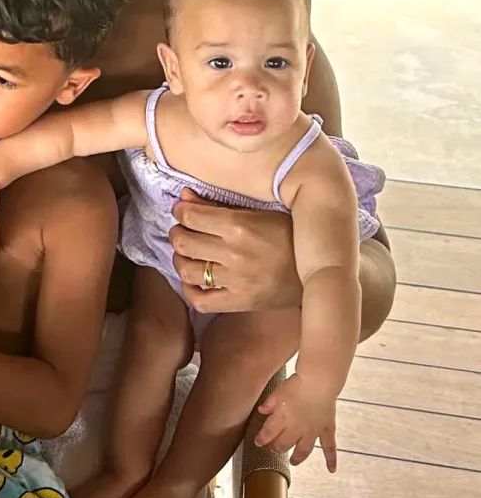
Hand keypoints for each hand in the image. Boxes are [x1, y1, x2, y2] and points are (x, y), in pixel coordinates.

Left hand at [170, 188, 302, 315]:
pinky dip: (190, 290)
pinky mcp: (241, 303)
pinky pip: (200, 300)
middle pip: (184, 242)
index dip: (180, 211)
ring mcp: (237, 281)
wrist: (320, 271)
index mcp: (240, 226)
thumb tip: (184, 195)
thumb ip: (218, 204)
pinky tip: (195, 279)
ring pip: (186, 270)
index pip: (191, 217)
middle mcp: (235, 254)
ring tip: (188, 253)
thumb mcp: (259, 212)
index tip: (183, 211)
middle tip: (183, 230)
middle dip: (177, 233)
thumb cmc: (290, 236)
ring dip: (180, 258)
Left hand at [255, 373, 337, 469]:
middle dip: (277, 447)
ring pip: (303, 450)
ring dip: (297, 457)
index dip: (262, 439)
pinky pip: (330, 447)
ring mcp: (312, 430)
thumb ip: (269, 403)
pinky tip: (331, 470)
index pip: (268, 433)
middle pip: (284, 444)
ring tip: (293, 461)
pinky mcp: (327, 429)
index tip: (258, 442)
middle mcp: (296, 428)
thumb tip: (261, 410)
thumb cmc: (298, 382)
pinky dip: (331, 459)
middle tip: (274, 448)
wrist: (319, 380)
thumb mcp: (278, 390)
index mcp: (282, 417)